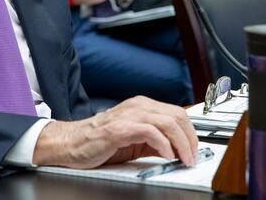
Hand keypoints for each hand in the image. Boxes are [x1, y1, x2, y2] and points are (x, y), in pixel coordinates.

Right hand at [32, 96, 198, 168]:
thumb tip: (176, 149)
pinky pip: (150, 132)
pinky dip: (163, 144)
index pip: (176, 113)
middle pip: (177, 115)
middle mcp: (137, 106)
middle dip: (190, 138)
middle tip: (192, 156)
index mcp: (142, 106)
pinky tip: (166, 154)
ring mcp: (128, 115)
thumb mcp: (133, 139)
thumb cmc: (98, 141)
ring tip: (183, 158)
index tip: (195, 149)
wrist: (70, 143)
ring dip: (181, 142)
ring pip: (167, 121)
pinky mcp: (119, 129)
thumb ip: (154, 141)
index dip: (190, 132)